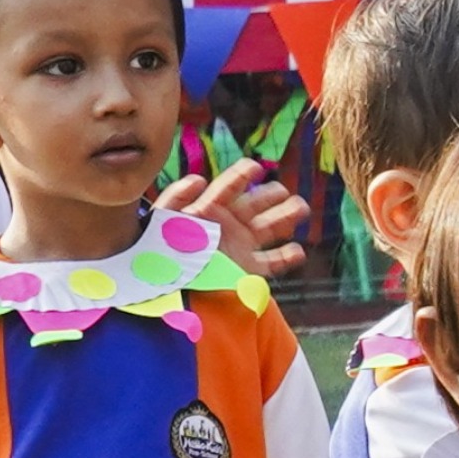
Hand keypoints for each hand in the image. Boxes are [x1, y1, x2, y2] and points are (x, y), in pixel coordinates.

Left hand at [156, 158, 310, 276]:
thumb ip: (176, 198)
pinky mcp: (247, 270)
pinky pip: (272, 262)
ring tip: (300, 208)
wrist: (164, 289)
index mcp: (208, 210)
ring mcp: (240, 247)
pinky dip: (288, 257)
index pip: (228, 188)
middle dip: (272, 195)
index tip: (255, 167)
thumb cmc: (158, 253)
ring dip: (286, 216)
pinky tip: (298, 251)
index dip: (242, 175)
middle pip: (255, 205)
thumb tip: (199, 179)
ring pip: (270, 228)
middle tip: (283, 192)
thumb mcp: (162, 220)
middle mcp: (228, 225)